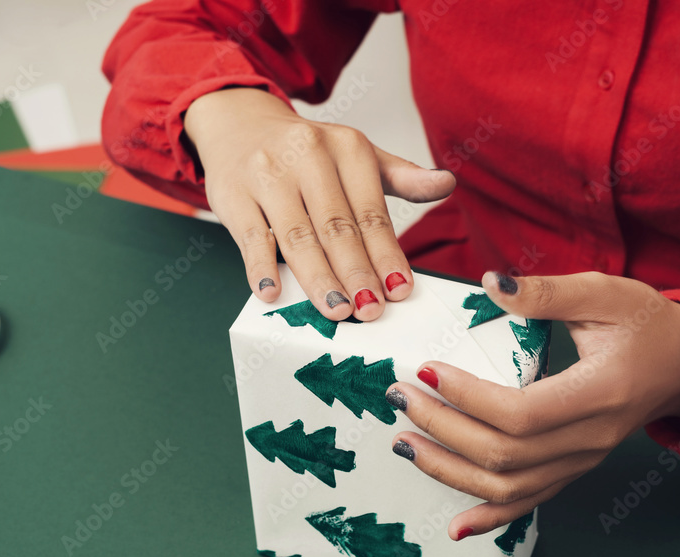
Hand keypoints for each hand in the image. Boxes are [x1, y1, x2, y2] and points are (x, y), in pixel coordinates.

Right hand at [183, 88, 455, 320]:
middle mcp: (308, 155)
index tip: (400, 289)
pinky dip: (261, 266)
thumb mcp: (356, 155)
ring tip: (337, 309)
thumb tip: (446, 183)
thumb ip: (402, 176)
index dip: (387, 253)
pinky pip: (251, 236)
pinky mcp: (233, 194)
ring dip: (318, 277)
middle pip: (337, 226)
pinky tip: (272, 293)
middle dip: (357, 272)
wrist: (240, 123)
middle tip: (371, 309)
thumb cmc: (306, 153)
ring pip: (298, 235)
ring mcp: (267, 174)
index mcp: (347, 148)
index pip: (371, 211)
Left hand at [386, 271, 679, 538]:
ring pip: (508, 488)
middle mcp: (590, 440)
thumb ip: (547, 292)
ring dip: (449, 471)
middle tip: (402, 397)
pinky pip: (528, 504)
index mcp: (599, 393)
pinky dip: (489, 517)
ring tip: (405, 444)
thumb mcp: (604, 293)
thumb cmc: (646, 324)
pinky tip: (455, 526)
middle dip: (442, 428)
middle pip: (505, 455)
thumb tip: (490, 284)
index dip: (467, 397)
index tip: (427, 370)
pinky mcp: (573, 470)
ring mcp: (581, 462)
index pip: (521, 412)